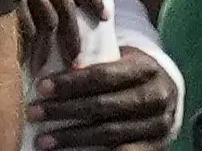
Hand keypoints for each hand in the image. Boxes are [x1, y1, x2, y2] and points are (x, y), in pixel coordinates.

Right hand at [19, 0, 107, 70]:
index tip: (105, 17)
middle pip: (65, 10)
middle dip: (72, 38)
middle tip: (75, 61)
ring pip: (47, 24)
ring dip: (48, 48)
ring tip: (45, 66)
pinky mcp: (8, 0)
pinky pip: (25, 28)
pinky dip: (28, 46)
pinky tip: (25, 58)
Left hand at [26, 46, 176, 150]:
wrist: (167, 91)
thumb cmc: (131, 72)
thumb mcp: (120, 59)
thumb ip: (96, 64)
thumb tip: (66, 71)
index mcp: (146, 69)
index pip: (102, 76)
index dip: (70, 83)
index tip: (42, 88)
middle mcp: (157, 97)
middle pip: (103, 106)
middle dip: (64, 110)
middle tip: (33, 113)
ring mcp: (159, 125)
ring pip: (110, 134)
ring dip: (72, 138)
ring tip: (43, 141)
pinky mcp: (158, 146)